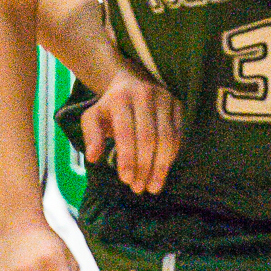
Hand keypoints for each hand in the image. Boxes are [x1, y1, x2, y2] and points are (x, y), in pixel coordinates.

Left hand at [80, 69, 182, 193]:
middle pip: (148, 137)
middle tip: (139, 189)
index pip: (126, 132)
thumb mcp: (93, 117)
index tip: (126, 180)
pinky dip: (172, 156)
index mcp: (121, 98)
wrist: (131, 81)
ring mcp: (165, 98)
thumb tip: (92, 158)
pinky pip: (179, 135)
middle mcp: (145, 95)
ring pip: (167, 138)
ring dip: (160, 166)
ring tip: (153, 186)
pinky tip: (163, 171)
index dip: (127, 158)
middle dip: (144, 167)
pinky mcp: (179, 104)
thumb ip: (91, 136)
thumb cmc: (110, 106)